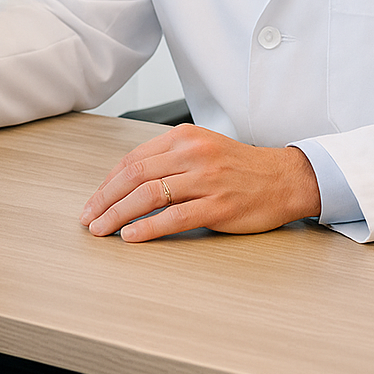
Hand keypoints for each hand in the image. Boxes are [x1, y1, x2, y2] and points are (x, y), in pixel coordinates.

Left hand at [79, 124, 320, 240]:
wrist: (285, 178)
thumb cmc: (240, 167)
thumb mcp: (201, 148)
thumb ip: (168, 159)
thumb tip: (126, 181)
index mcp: (183, 137)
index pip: (132, 158)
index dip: (107, 182)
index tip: (94, 200)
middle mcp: (192, 154)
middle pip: (134, 175)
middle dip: (105, 199)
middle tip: (88, 218)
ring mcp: (206, 179)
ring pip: (148, 195)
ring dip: (118, 215)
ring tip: (102, 229)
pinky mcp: (218, 205)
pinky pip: (174, 217)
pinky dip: (147, 228)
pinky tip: (130, 236)